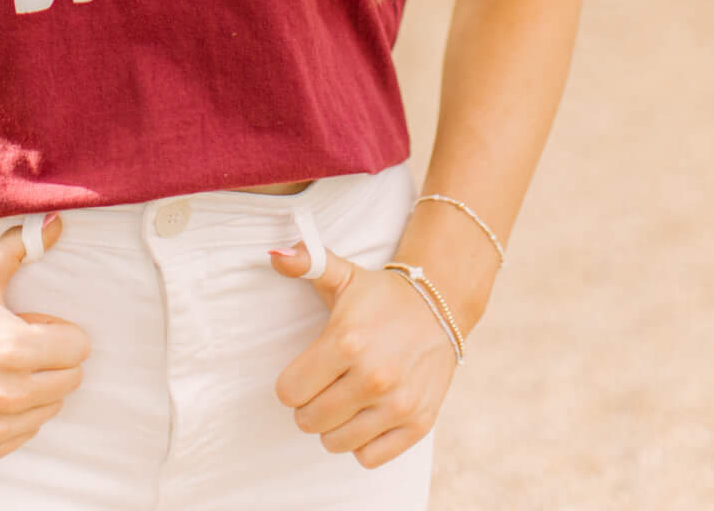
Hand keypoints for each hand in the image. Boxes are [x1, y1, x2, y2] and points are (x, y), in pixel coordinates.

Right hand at [0, 214, 90, 464]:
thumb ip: (24, 245)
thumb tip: (55, 220)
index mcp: (16, 348)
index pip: (79, 349)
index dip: (60, 332)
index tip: (34, 325)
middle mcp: (9, 393)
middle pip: (70, 380)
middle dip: (53, 360)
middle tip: (20, 346)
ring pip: (50, 408)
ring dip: (36, 389)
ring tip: (2, 369)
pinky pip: (25, 434)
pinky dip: (16, 416)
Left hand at [269, 241, 456, 469]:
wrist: (439, 307)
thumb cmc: (381, 297)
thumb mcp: (343, 275)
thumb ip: (306, 263)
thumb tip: (275, 256)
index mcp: (347, 341)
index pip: (290, 391)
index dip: (291, 383)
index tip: (305, 371)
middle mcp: (373, 376)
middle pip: (309, 420)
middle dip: (309, 405)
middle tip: (324, 386)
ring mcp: (398, 404)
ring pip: (336, 442)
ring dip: (334, 425)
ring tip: (344, 400)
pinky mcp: (418, 424)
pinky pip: (369, 458)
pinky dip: (362, 443)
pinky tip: (366, 416)